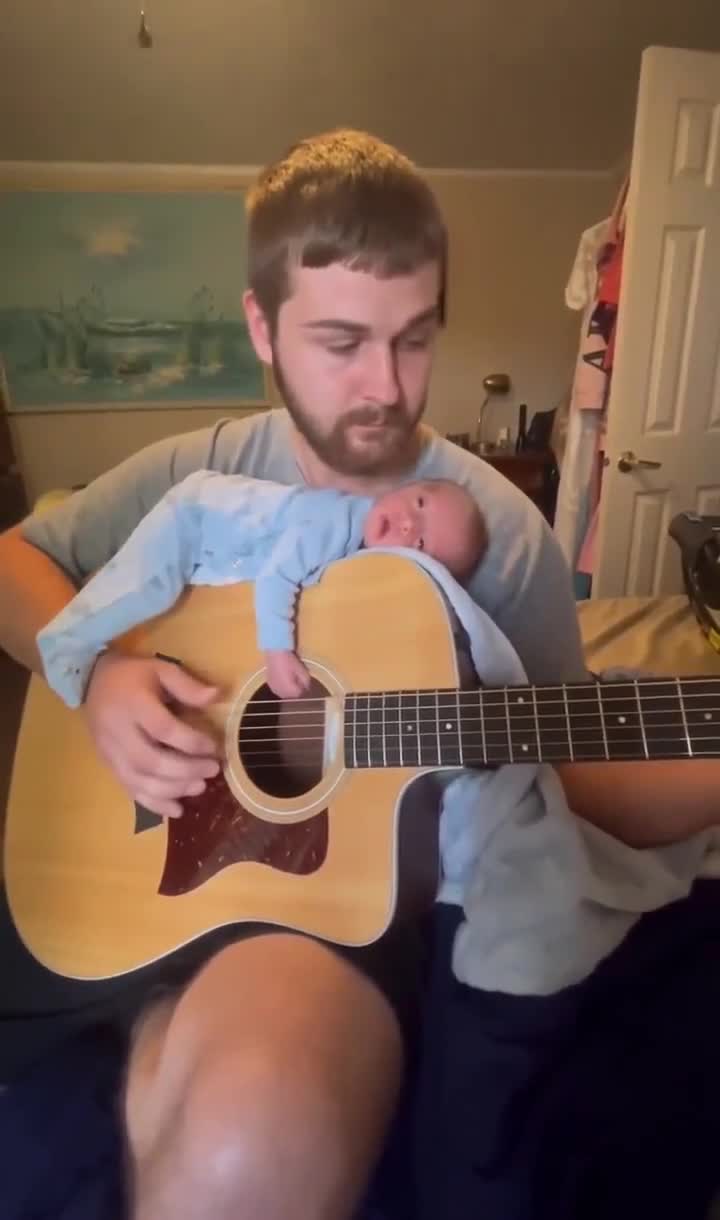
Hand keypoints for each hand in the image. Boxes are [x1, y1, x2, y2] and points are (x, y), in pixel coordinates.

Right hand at [84, 652, 220, 817]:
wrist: (92, 681)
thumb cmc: (133, 675)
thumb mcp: (161, 669)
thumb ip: (187, 685)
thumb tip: (218, 696)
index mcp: (133, 704)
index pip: (162, 729)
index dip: (191, 742)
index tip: (213, 747)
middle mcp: (118, 731)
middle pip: (150, 760)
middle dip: (185, 770)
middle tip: (212, 771)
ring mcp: (110, 751)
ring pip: (139, 780)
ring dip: (172, 789)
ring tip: (199, 788)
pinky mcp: (108, 765)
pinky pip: (129, 789)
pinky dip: (154, 803)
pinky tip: (176, 810)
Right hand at [264, 650, 311, 699]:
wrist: (275, 653)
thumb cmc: (290, 661)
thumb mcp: (302, 670)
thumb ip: (306, 682)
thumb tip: (307, 688)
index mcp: (290, 690)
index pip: (300, 694)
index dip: (303, 688)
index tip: (304, 682)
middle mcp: (281, 692)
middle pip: (291, 696)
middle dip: (295, 690)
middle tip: (298, 680)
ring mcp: (274, 688)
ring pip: (284, 694)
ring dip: (288, 690)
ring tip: (290, 679)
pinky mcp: (269, 684)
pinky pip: (277, 689)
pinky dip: (281, 687)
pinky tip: (283, 680)